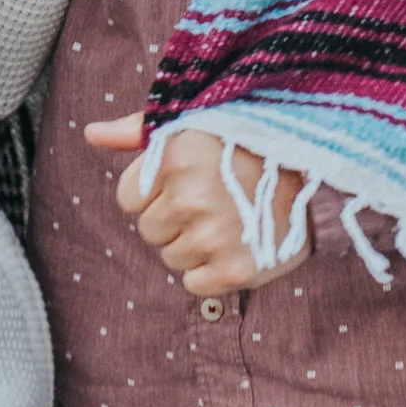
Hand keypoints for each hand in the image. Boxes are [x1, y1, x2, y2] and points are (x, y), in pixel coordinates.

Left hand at [85, 115, 313, 297]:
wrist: (315, 173)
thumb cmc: (245, 143)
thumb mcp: (191, 123)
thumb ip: (137, 130)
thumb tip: (90, 133)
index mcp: (172, 158)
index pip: (128, 199)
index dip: (154, 192)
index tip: (186, 179)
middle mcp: (189, 198)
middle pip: (149, 231)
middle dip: (173, 218)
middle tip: (213, 198)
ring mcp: (212, 237)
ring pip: (171, 257)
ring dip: (193, 244)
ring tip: (228, 217)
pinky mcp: (234, 271)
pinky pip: (194, 284)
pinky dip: (210, 271)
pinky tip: (236, 242)